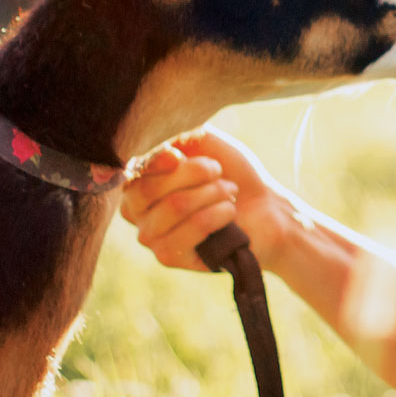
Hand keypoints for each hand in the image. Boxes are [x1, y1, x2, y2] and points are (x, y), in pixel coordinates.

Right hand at [120, 125, 292, 272]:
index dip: (155, 161)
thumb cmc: (230, 173)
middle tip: (218, 171)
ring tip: (230, 191)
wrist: (263, 207)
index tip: (179, 155)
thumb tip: (163, 151)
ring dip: (212, 192)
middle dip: (192, 173)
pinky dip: (219, 213)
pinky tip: (231, 211)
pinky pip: (194, 228)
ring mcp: (151, 237)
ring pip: (175, 206)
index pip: (131, 171)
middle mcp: (136, 212)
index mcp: (138, 181)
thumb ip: (180, 139)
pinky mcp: (171, 257)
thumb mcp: (205, 143)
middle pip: (148, 189)